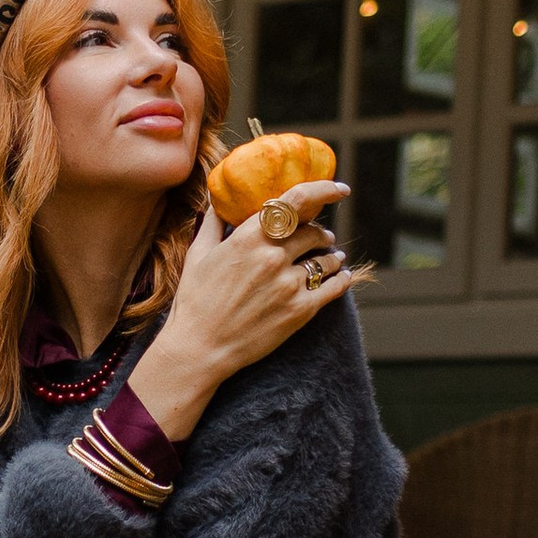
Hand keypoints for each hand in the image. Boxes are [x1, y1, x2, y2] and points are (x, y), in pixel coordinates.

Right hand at [126, 182, 354, 436]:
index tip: (339, 189)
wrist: (199, 348)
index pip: (296, 201)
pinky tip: (342, 277)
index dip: (323, 190)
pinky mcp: (300, 311)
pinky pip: (334, 286)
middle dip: (319, 231)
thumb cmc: (195, 300)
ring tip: (331, 258)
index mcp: (248, 237)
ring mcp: (289, 284)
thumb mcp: (198, 254)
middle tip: (321, 235)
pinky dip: (342, 279)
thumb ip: (213, 221)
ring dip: (331, 256)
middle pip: (313, 231)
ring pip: (326, 259)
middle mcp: (272, 256)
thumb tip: (218, 197)